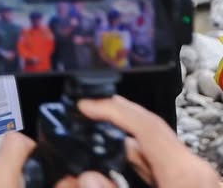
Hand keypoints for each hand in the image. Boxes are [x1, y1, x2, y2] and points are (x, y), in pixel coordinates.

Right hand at [71, 95, 219, 187]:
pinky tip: (122, 160)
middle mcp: (195, 169)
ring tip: (96, 132)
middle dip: (117, 115)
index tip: (85, 105)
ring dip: (126, 138)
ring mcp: (198, 178)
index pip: (145, 124)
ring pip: (157, 147)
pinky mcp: (196, 185)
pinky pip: (165, 162)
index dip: (111, 109)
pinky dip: (141, 156)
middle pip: (151, 129)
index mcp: (185, 173)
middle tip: (88, 108)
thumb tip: (86, 177)